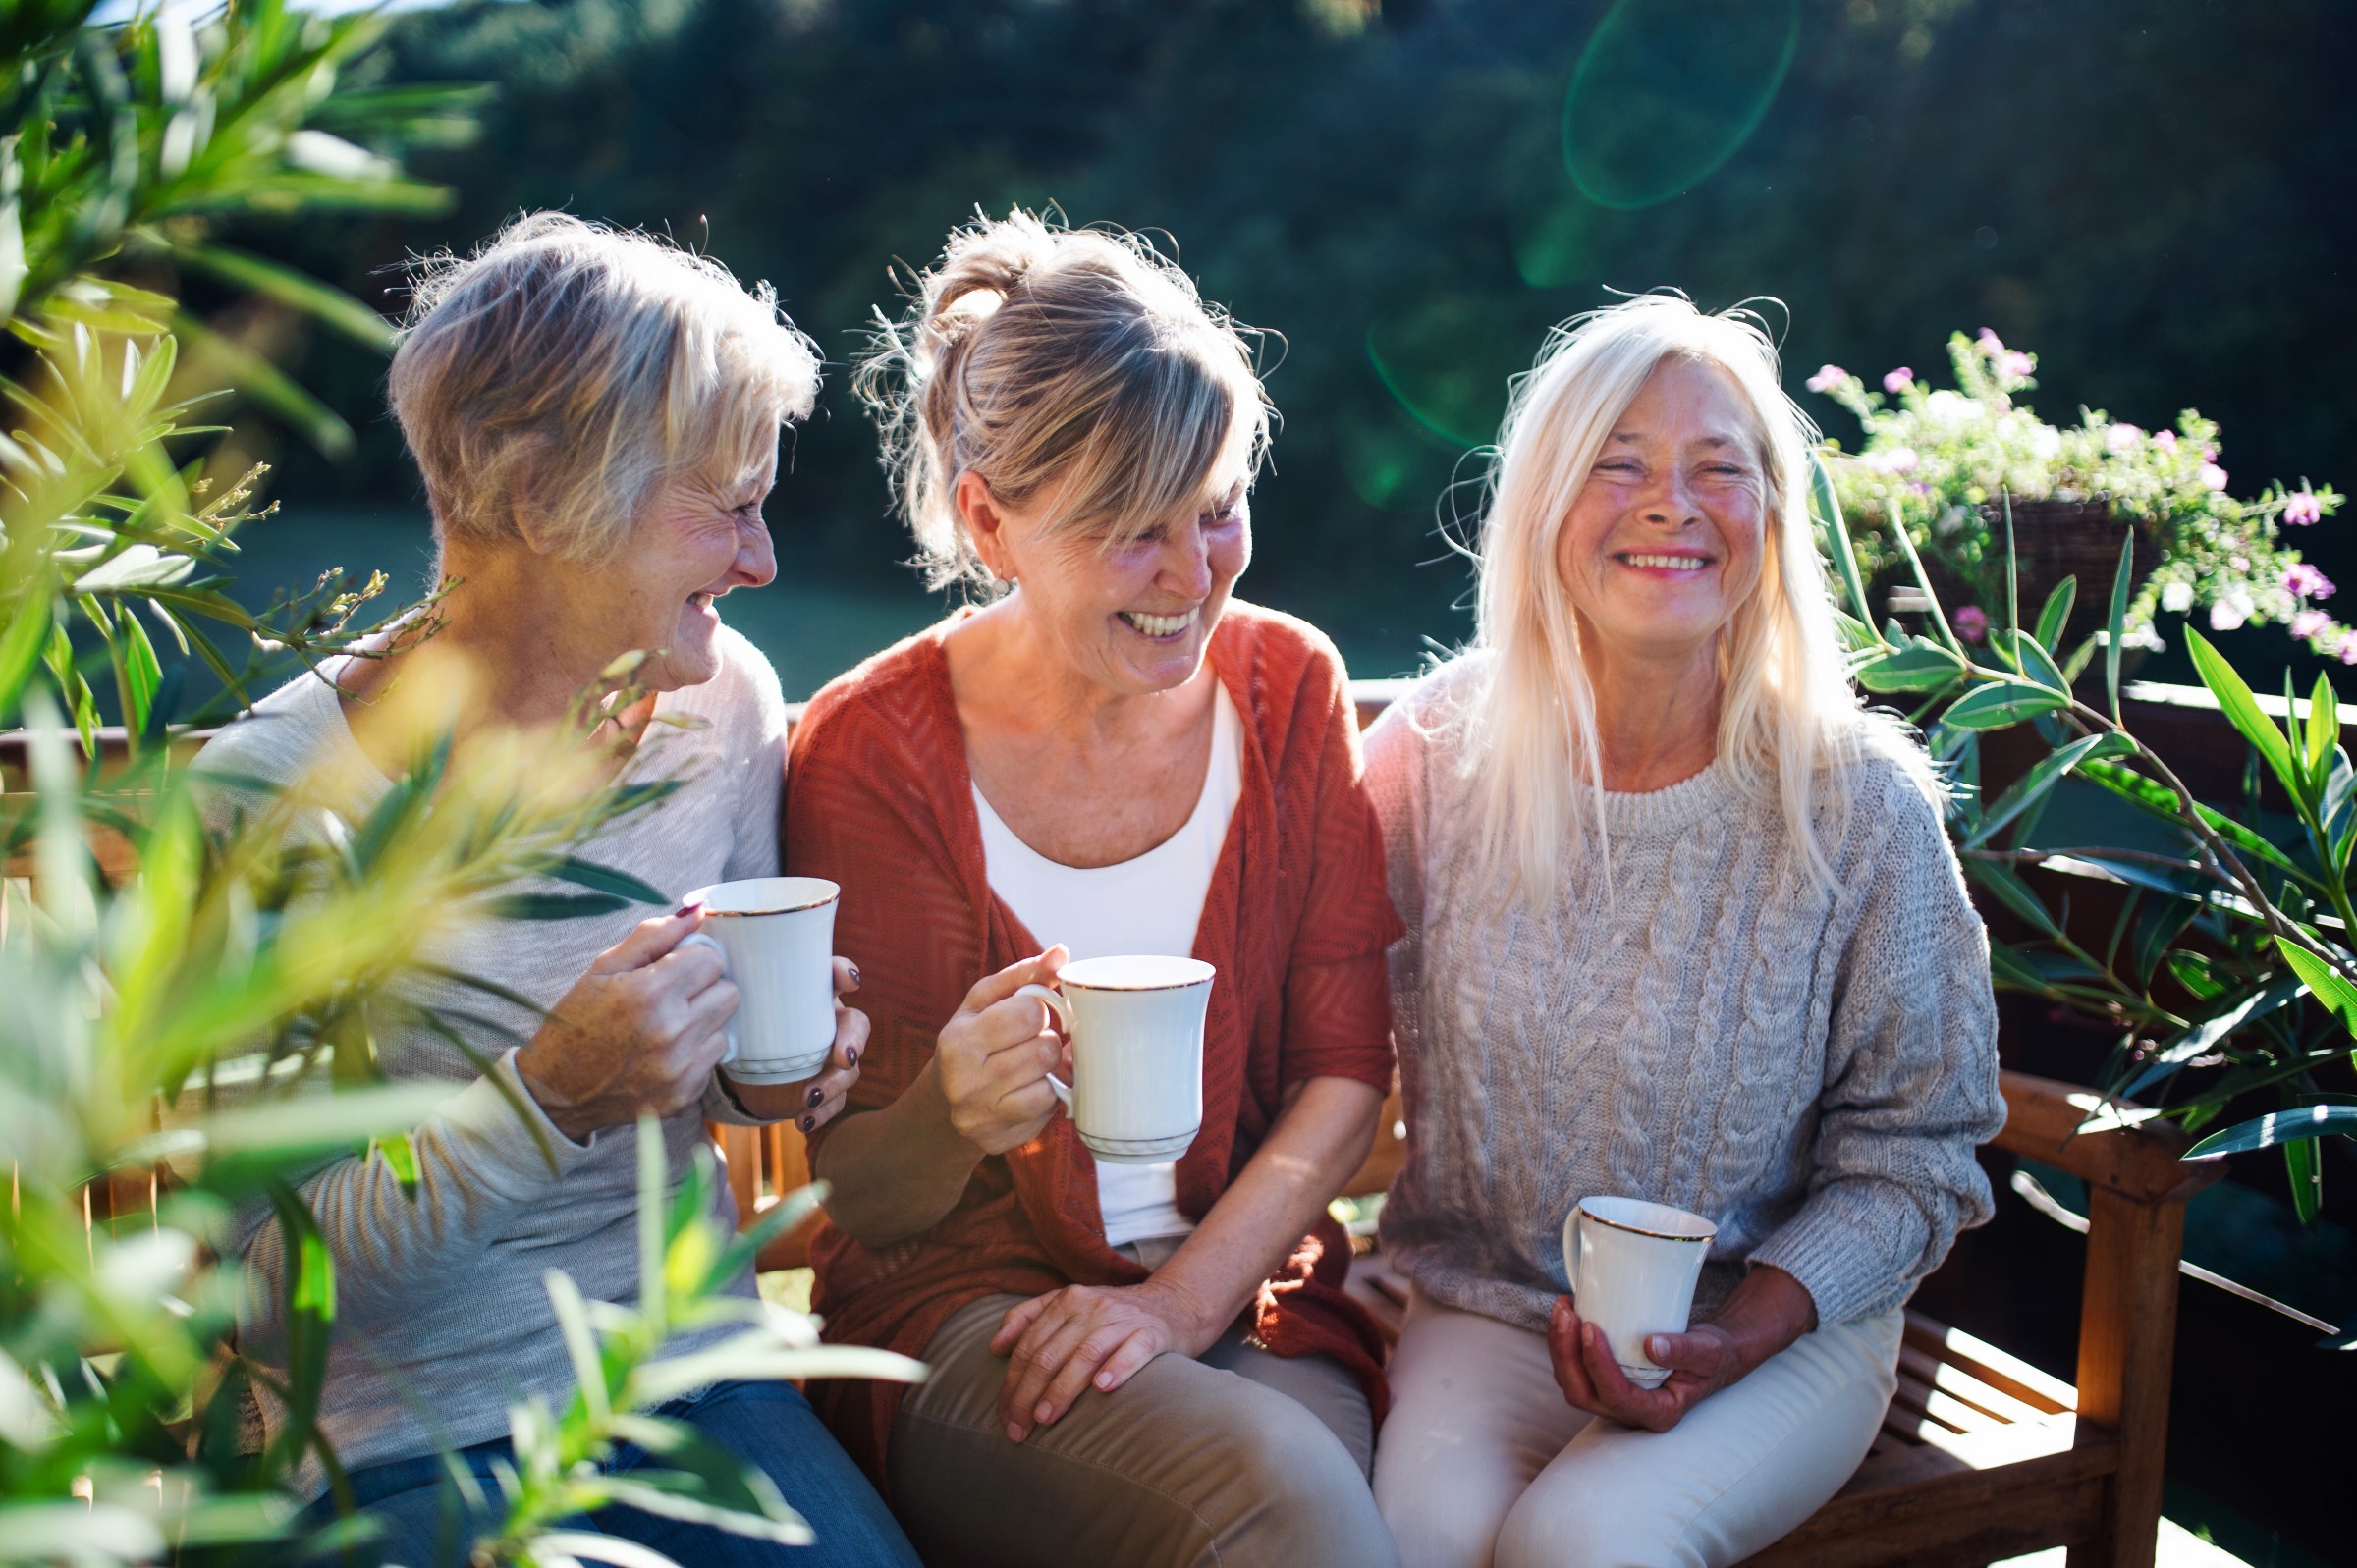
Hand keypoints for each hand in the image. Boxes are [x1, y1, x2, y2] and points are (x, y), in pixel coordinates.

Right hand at [516, 906, 737, 1141]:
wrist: (555, 1091)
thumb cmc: (576, 1022)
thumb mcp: (604, 968)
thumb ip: (654, 935)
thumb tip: (699, 909)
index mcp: (650, 993)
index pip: (711, 959)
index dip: (691, 959)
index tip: (671, 969)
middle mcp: (671, 1033)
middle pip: (728, 991)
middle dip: (704, 988)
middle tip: (671, 996)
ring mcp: (681, 1069)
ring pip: (726, 1025)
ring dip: (703, 1021)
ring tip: (665, 1026)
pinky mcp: (686, 1095)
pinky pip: (714, 1059)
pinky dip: (696, 1052)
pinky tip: (663, 1053)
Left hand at [720, 956, 868, 1132]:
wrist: (734, 1071)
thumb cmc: (737, 1023)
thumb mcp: (728, 999)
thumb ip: (717, 971)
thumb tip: (692, 921)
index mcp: (809, 995)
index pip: (836, 976)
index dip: (845, 973)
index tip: (847, 980)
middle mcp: (825, 1024)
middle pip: (856, 1025)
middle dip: (853, 1039)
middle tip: (841, 1056)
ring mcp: (826, 1059)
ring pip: (850, 1069)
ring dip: (835, 1083)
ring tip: (810, 1096)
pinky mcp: (820, 1089)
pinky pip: (835, 1102)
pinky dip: (822, 1113)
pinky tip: (803, 1119)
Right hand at [933, 947, 1070, 1156]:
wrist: (941, 1105)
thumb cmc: (971, 1041)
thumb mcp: (984, 1003)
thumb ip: (1023, 975)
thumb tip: (1061, 953)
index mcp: (959, 1041)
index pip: (1030, 1013)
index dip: (1039, 1011)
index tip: (1029, 1015)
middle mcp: (965, 1083)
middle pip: (1044, 1050)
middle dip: (1046, 1041)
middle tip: (1031, 1042)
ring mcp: (982, 1117)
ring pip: (1050, 1085)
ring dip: (1048, 1072)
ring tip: (1031, 1066)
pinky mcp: (999, 1142)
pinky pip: (1047, 1114)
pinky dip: (1047, 1099)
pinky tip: (1029, 1090)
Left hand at [989, 1278, 1219, 1441]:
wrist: (1176, 1305)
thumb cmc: (1114, 1316)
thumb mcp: (1070, 1306)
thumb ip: (1029, 1318)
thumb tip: (995, 1347)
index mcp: (1067, 1300)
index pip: (1029, 1346)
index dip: (1012, 1383)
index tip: (1004, 1417)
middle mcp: (1092, 1306)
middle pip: (1050, 1353)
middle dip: (1027, 1395)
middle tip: (1018, 1429)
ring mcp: (1123, 1319)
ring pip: (1084, 1354)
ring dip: (1061, 1389)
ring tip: (1045, 1418)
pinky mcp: (1153, 1333)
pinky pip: (1133, 1350)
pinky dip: (1116, 1368)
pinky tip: (1102, 1389)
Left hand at [1546, 1265, 1816, 1432]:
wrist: (1710, 1353)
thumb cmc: (1712, 1355)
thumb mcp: (1708, 1352)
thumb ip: (1685, 1351)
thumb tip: (1652, 1346)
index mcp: (1659, 1412)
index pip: (1617, 1396)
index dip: (1598, 1365)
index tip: (1592, 1327)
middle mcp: (1631, 1412)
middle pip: (1583, 1393)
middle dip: (1567, 1354)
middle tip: (1567, 1314)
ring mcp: (1614, 1399)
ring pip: (1571, 1383)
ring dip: (1559, 1346)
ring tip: (1563, 1308)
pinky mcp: (1604, 1382)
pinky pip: (1573, 1369)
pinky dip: (1564, 1342)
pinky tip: (1568, 1312)